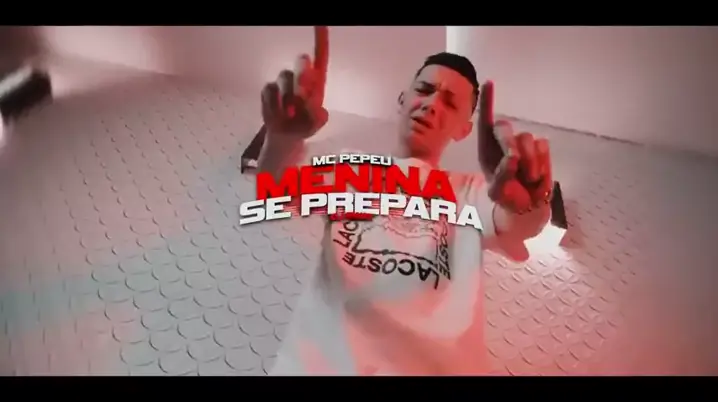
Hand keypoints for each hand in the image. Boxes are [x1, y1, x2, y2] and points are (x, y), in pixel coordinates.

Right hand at [261, 26, 329, 137]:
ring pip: (285, 78)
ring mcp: (284, 82)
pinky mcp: (269, 90)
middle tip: (304, 92)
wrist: (287, 136)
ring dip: (288, 97)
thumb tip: (315, 107)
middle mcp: (301, 77)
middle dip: (303, 73)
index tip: (321, 23)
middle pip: (302, 63)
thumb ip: (318, 116)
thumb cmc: (305, 125)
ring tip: (291, 114)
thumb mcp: (316, 124)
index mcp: (317, 82)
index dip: (321, 39)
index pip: (321, 56)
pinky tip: (278, 115)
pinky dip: (274, 105)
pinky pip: (270, 91)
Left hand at [477, 81, 552, 213]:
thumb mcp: (497, 192)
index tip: (489, 82)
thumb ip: (502, 175)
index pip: (485, 121)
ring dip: (528, 161)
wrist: (529, 206)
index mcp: (486, 150)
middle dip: (509, 143)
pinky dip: (541, 162)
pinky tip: (537, 174)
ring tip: (527, 178)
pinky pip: (542, 146)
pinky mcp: (540, 148)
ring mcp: (523, 144)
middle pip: (504, 127)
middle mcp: (503, 143)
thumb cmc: (507, 197)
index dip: (487, 102)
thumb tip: (512, 157)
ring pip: (526, 137)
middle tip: (514, 161)